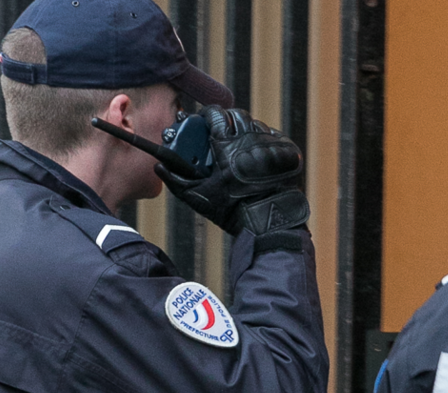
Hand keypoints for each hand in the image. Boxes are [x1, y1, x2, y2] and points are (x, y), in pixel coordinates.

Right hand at [155, 106, 308, 234]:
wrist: (267, 224)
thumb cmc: (231, 211)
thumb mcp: (198, 197)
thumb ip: (176, 180)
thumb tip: (159, 167)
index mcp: (227, 147)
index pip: (215, 115)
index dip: (208, 114)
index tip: (205, 118)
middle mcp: (250, 141)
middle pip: (237, 115)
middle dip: (228, 119)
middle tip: (222, 130)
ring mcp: (271, 146)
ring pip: (257, 125)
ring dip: (247, 130)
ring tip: (241, 144)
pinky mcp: (288, 153)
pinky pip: (276, 137)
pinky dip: (266, 141)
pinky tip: (259, 153)